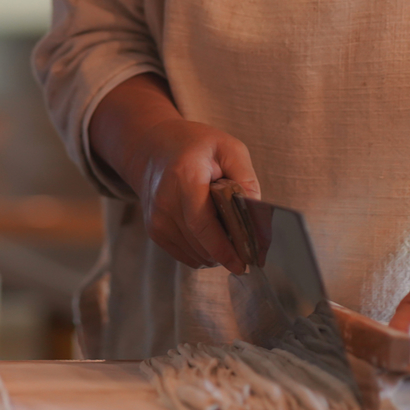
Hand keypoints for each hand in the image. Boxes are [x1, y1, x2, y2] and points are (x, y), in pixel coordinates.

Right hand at [89, 75, 258, 272]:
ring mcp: (156, 219)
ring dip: (215, 253)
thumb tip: (255, 216)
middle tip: (246, 245)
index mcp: (184, 177)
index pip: (202, 224)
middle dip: (227, 252)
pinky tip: (211, 235)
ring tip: (226, 231)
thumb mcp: (228, 149)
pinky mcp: (155, 231)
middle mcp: (165, 201)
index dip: (223, 248)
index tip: (243, 263)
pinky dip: (203, 252)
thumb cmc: (195, 146)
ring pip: (194, 255)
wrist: (153, 147)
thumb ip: (246, 180)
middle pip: (200, 244)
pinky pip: (185, 256)